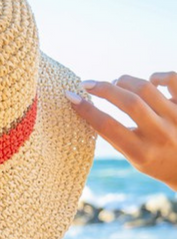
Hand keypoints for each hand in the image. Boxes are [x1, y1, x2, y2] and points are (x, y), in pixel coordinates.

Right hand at [66, 72, 176, 190]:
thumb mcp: (133, 157)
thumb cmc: (156, 161)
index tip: (71, 97)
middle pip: (129, 102)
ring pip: (146, 87)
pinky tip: (149, 82)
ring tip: (115, 83)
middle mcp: (161, 134)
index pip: (108, 126)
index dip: (86, 110)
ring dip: (124, 81)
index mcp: (141, 152)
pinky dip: (157, 76)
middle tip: (87, 84)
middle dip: (104, 89)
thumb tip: (89, 112)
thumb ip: (116, 137)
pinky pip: (173, 80)